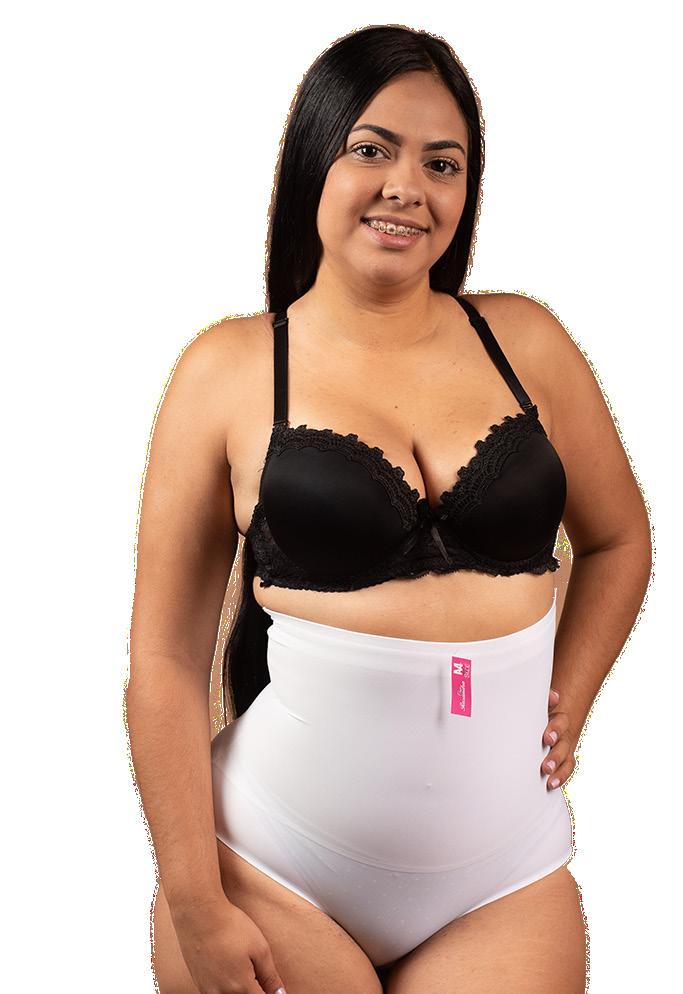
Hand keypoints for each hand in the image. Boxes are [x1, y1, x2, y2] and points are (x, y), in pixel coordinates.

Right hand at [172, 895, 287, 993]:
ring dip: (239, 990)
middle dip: (254, 990)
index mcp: (241, 988)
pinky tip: (227, 969)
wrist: (199, 914)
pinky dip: (225, 988)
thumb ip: (271, 976)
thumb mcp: (260, 948)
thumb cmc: (230, 926)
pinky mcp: (198, 983)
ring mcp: (207, 991)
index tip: (270, 986)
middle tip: (256, 973)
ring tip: (241, 966)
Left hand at [542, 688, 578, 790]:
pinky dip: (560, 777)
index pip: (561, 722)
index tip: (547, 738)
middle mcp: (564, 734)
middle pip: (563, 744)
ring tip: (548, 777)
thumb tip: (550, 696)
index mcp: (558, 718)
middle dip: (555, 755)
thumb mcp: (538, 705)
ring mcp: (564, 747)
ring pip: (565, 758)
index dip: (555, 729)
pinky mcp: (563, 758)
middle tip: (546, 765)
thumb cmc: (538, 712)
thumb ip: (541, 700)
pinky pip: (566, 768)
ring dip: (558, 768)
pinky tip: (551, 784)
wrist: (548, 719)